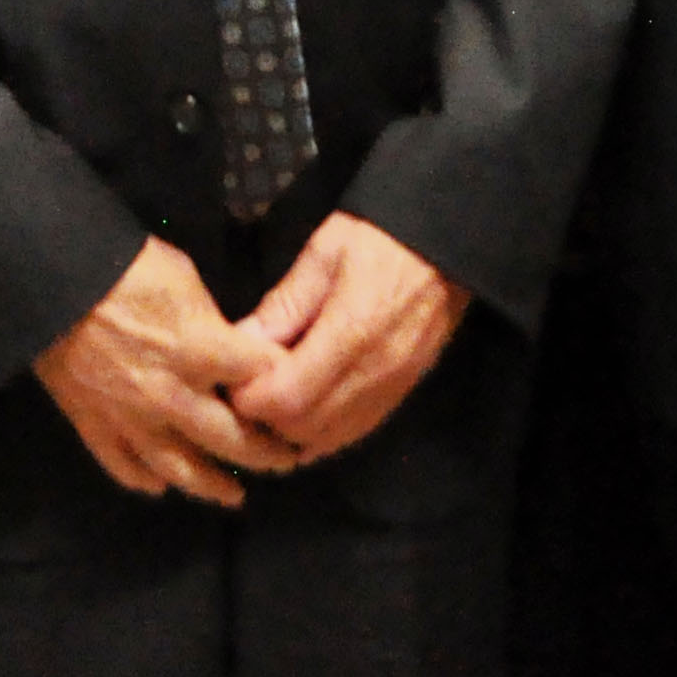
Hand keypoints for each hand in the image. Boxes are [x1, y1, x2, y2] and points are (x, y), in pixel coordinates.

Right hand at [34, 238, 300, 506]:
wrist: (51, 282)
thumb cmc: (123, 265)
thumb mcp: (184, 278)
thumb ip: (212, 323)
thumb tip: (226, 347)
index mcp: (202, 351)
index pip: (264, 381)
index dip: (285, 386)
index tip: (299, 394)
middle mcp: (174, 397)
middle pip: (235, 441)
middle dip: (269, 453)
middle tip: (287, 458)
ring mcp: (133, 420)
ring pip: (184, 471)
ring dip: (216, 487)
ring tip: (236, 496)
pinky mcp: (96, 428)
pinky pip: (127, 469)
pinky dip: (147, 481)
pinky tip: (162, 485)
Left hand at [230, 211, 469, 465]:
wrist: (446, 246)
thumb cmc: (380, 237)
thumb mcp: (324, 253)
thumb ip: (284, 304)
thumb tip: (242, 343)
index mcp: (352, 333)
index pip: (288, 398)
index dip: (251, 399)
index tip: (231, 379)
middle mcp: (375, 374)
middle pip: (305, 428)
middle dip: (266, 419)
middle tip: (245, 390)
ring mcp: (393, 389)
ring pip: (330, 439)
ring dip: (293, 430)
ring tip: (271, 400)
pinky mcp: (402, 393)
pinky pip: (354, 431)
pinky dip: (323, 431)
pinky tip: (304, 408)